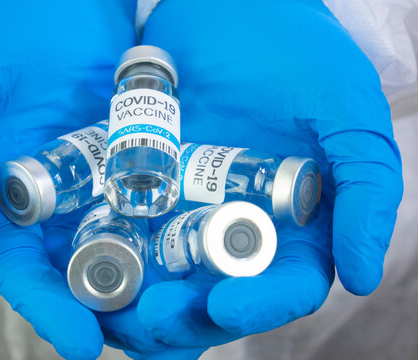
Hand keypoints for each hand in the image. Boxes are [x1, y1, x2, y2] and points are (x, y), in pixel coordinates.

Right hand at [0, 0, 164, 357]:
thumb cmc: (16, 31)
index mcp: (11, 197)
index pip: (24, 270)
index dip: (48, 309)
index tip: (83, 345)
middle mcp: (60, 201)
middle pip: (81, 273)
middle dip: (111, 313)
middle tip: (152, 346)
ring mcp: (105, 185)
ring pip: (127, 249)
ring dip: (151, 288)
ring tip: (183, 323)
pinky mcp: (143, 164)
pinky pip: (162, 209)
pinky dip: (177, 238)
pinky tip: (203, 265)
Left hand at [129, 0, 402, 356]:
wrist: (228, 11)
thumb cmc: (297, 56)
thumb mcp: (345, 112)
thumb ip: (366, 189)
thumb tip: (360, 275)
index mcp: (297, 223)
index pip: (286, 284)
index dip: (261, 304)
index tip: (225, 304)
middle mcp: (244, 227)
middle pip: (221, 294)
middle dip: (190, 316)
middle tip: (156, 316)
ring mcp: (194, 212)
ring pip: (172, 278)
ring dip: (145, 303)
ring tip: (118, 308)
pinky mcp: (152, 190)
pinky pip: (131, 234)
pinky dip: (115, 258)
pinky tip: (95, 269)